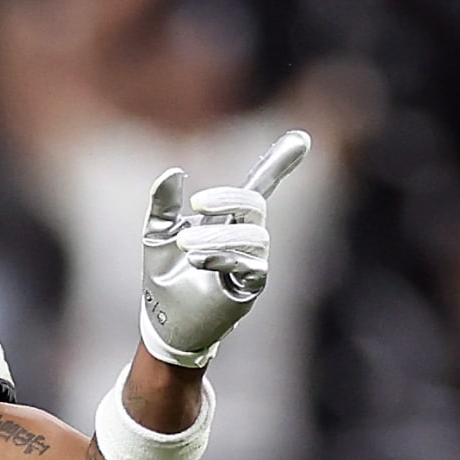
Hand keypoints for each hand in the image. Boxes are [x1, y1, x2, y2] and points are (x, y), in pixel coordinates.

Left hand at [138, 130, 309, 366]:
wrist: (163, 322)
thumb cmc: (163, 279)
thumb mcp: (157, 234)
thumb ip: (164, 204)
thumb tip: (173, 172)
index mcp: (227, 220)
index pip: (258, 187)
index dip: (279, 164)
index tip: (302, 138)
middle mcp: (245, 238)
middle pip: (255, 204)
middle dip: (229, 198)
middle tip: (197, 204)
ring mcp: (252, 262)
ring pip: (253, 235)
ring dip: (217, 236)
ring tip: (187, 247)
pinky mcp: (250, 288)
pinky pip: (252, 266)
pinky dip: (224, 258)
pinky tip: (199, 261)